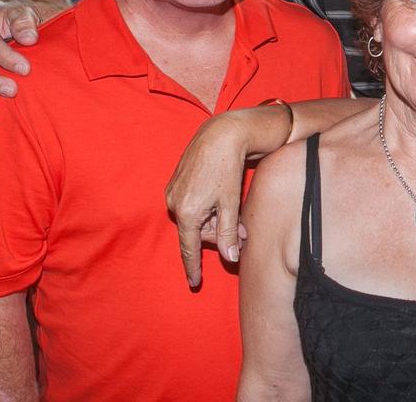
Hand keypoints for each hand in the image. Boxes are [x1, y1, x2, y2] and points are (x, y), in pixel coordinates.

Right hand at [166, 107, 289, 287]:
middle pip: (198, 232)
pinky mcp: (176, 181)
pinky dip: (208, 206)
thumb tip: (231, 259)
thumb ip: (229, 233)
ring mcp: (173, 191)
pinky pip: (192, 204)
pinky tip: (222, 196)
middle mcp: (174, 203)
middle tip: (242, 229)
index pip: (189, 249)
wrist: (221, 133)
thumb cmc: (228, 168)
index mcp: (187, 212)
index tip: (195, 282)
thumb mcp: (231, 204)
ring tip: (235, 209)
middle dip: (218, 233)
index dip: (193, 267)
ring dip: (215, 218)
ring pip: (196, 218)